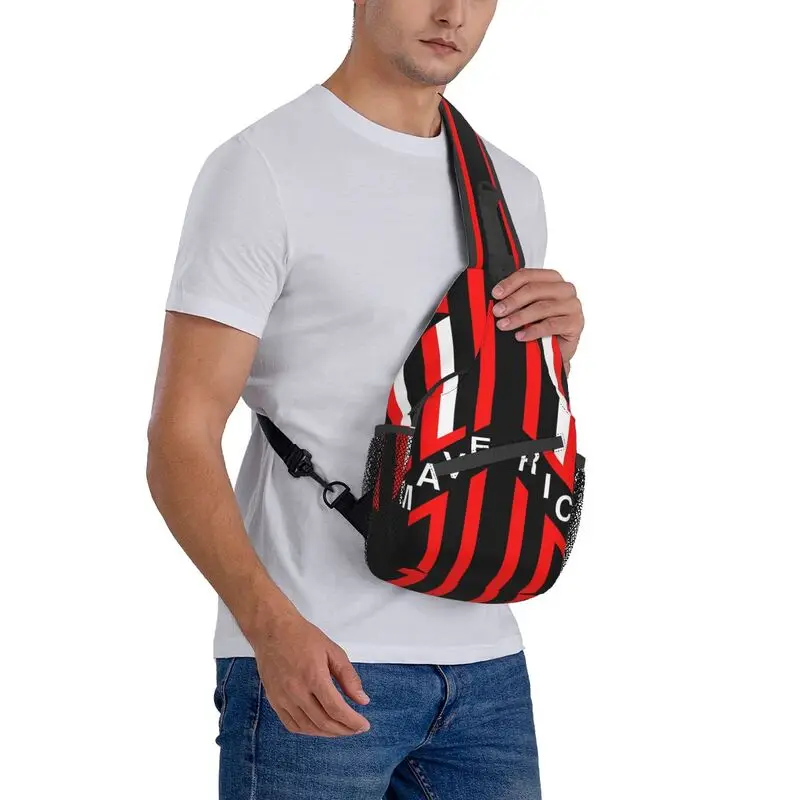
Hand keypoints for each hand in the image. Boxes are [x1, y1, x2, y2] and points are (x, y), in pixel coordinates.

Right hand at [252, 609, 371, 736]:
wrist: (272, 630)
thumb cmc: (304, 637)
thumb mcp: (333, 650)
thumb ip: (348, 677)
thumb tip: (363, 700)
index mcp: (314, 676)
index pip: (336, 709)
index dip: (352, 722)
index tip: (364, 725)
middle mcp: (296, 691)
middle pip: (323, 722)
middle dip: (344, 730)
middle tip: (356, 729)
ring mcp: (282, 698)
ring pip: (308, 728)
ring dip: (327, 733)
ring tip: (341, 729)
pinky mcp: (273, 701)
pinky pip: (292, 725)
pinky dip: (308, 731)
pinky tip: (320, 727)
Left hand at [491, 268, 583, 363]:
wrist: (555, 351)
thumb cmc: (540, 326)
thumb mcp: (526, 309)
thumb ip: (516, 300)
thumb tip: (496, 299)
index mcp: (552, 279)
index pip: (528, 275)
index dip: (510, 283)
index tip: (496, 294)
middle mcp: (564, 289)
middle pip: (534, 289)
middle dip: (512, 301)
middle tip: (497, 312)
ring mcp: (572, 305)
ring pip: (541, 307)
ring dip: (519, 317)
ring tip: (504, 325)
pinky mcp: (576, 323)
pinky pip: (551, 325)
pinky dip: (533, 331)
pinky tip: (520, 336)